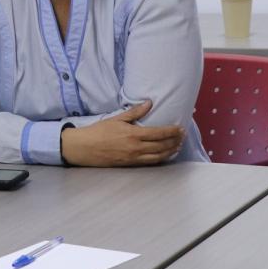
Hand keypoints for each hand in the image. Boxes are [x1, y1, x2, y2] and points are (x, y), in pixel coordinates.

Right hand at [59, 101, 184, 166]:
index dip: (172, 131)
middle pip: (162, 146)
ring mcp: (133, 158)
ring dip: (170, 151)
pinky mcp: (130, 165)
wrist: (84, 148)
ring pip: (158, 157)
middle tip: (183, 137)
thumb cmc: (98, 131)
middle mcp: (136, 148)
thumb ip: (135, 112)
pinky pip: (149, 163)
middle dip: (175, 141)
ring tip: (178, 146)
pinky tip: (165, 155)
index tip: (180, 128)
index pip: (159, 133)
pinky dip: (160, 159)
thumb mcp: (117, 119)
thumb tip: (149, 103)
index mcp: (134, 134)